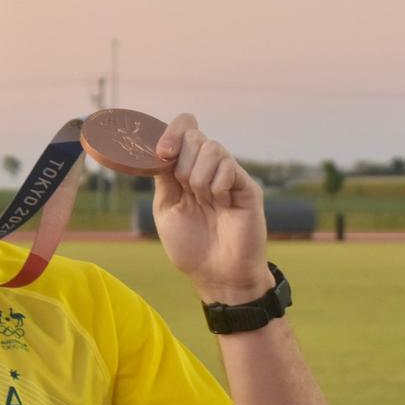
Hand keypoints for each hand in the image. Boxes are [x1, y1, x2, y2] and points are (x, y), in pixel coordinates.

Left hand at [152, 113, 273, 304]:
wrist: (216, 274)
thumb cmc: (190, 246)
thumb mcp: (166, 208)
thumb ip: (163, 177)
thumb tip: (157, 149)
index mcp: (186, 170)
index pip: (183, 130)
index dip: (170, 132)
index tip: (161, 153)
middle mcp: (208, 168)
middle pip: (194, 135)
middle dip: (181, 160)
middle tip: (186, 189)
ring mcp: (229, 175)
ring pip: (211, 147)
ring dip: (198, 176)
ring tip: (204, 200)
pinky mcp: (247, 186)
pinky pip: (229, 167)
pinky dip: (217, 185)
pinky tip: (221, 204)